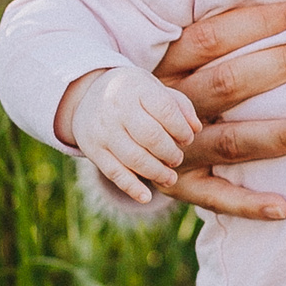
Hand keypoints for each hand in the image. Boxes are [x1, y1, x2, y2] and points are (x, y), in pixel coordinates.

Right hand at [61, 67, 200, 202]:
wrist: (89, 96)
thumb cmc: (135, 95)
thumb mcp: (155, 89)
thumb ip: (179, 106)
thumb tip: (196, 129)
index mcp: (137, 88)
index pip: (165, 110)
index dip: (181, 129)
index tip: (187, 139)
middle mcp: (116, 107)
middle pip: (150, 136)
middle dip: (170, 153)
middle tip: (176, 159)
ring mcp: (103, 130)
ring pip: (134, 158)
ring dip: (157, 172)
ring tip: (170, 178)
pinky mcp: (92, 149)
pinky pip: (113, 173)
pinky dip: (131, 188)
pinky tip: (146, 197)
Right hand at [96, 0, 285, 221]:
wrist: (88, 125)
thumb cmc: (125, 56)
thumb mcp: (119, 9)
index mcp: (161, 56)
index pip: (213, 35)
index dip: (260, 22)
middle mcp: (167, 100)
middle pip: (229, 82)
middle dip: (282, 69)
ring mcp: (171, 145)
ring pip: (229, 140)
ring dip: (278, 136)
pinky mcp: (174, 182)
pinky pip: (210, 197)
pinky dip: (245, 205)